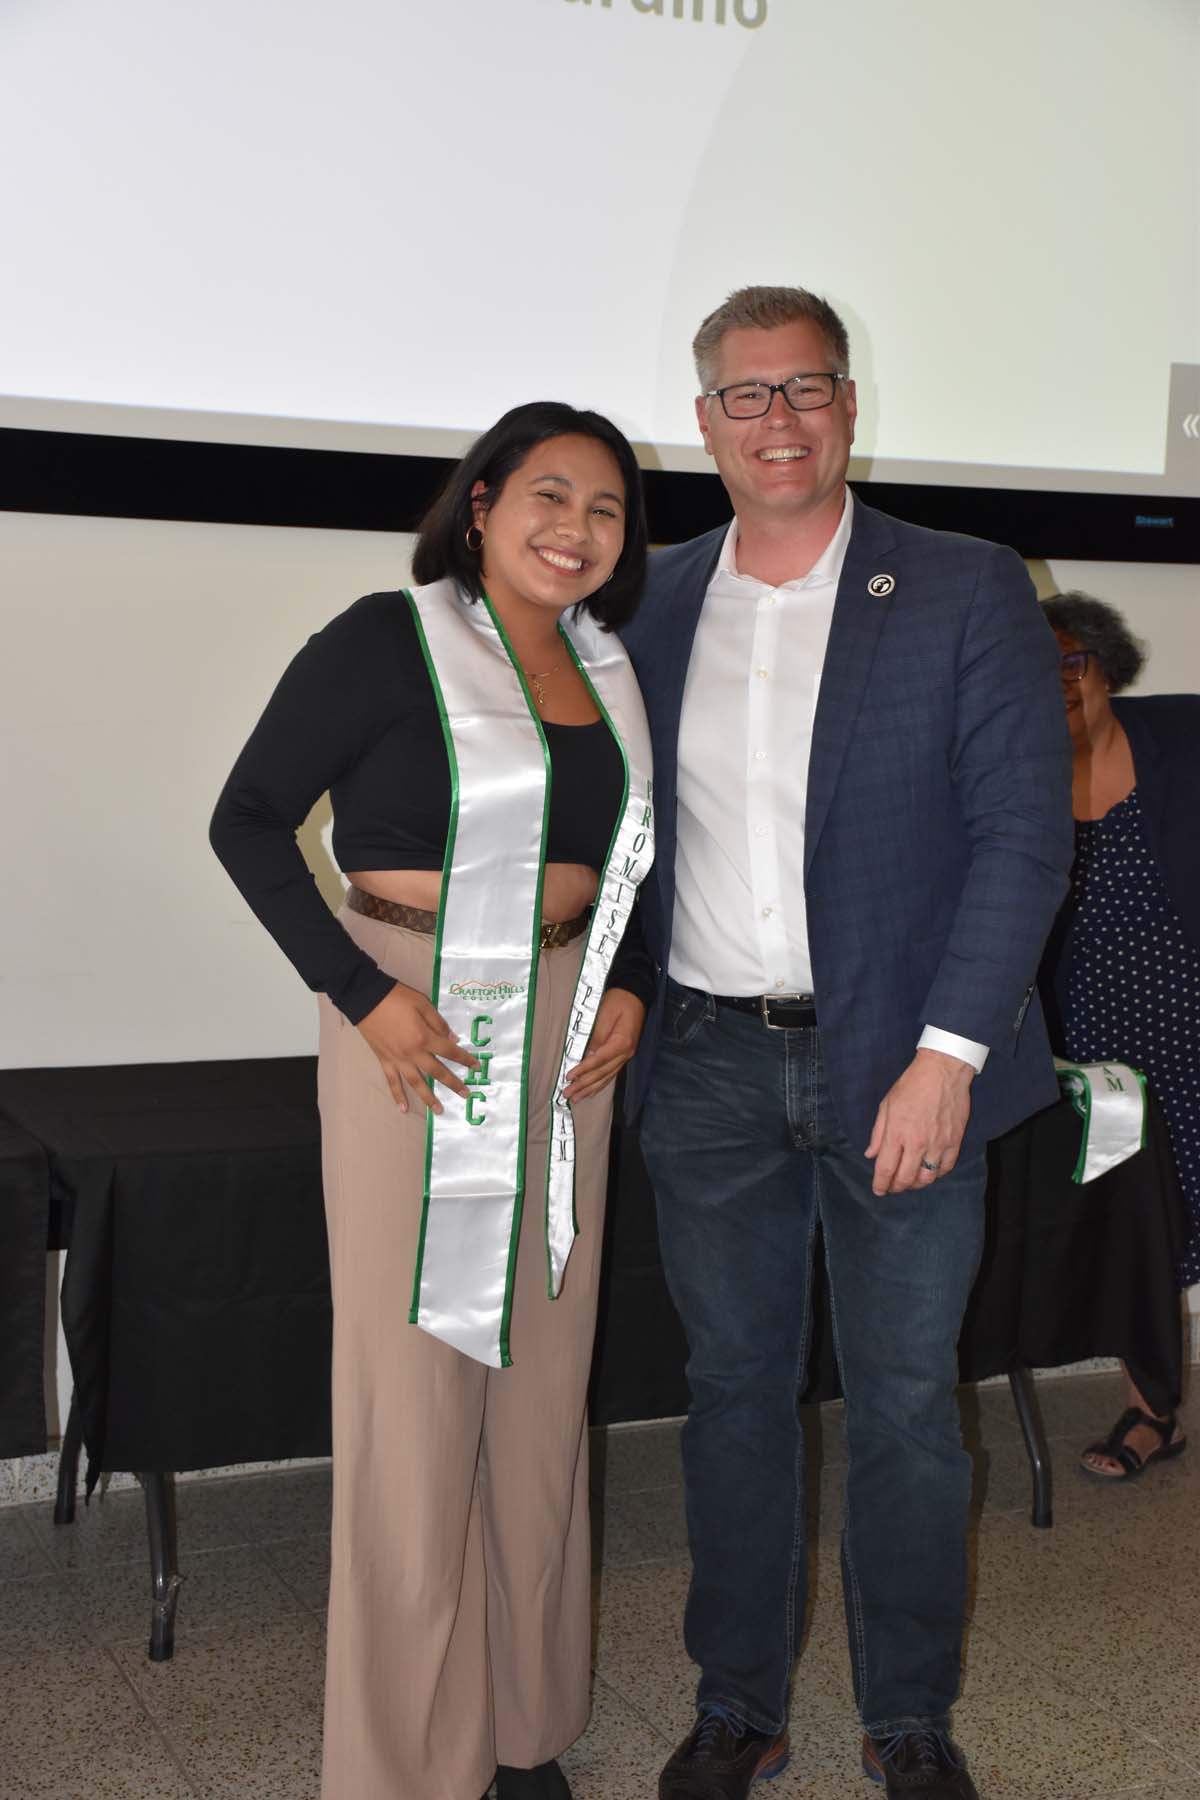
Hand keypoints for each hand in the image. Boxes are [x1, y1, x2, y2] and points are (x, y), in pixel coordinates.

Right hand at [356, 983, 478, 1113]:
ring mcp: (398, 1060)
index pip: (449, 1052)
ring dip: (428, 1098)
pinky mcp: (384, 1061)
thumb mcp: (422, 1004)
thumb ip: (439, 1024)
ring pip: (416, 1083)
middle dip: (453, 1084)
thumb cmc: (396, 998)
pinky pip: (392, 1082)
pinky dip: (397, 1095)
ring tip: (439, 1111)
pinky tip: (403, 1109)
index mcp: (424, 1037)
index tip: (476, 1067)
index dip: (465, 1059)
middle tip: (465, 1094)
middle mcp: (413, 1053)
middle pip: (437, 1072)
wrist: (366, 999)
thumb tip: (453, 1041)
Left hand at [561, 989, 645, 1102]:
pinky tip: (592, 1090)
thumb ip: (595, 1037)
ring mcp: (626, 1055)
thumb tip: (586, 1055)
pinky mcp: (624, 1054)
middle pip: (602, 1073)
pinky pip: (611, 1073)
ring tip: (577, 1097)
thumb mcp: (605, 1015)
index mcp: (622, 1043)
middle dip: (584, 1085)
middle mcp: (626, 1052)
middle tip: (568, 1093)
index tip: (569, 1077)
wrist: (635, 993)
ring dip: (591, 1089)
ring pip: (606, 1077)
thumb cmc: (620, 1000)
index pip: (598, 1061)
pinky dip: (600, 1083)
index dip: (583, 1070)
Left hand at [865, 1048, 974, 1195]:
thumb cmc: (911, 1085)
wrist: (943, 1071)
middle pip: (906, 1178)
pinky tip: (930, 1172)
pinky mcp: (954, 1142)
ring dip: (916, 1184)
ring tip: (910, 1181)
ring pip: (927, 1178)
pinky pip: (946, 1168)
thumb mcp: (886, 1105)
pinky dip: (936, 1175)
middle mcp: (917, 1143)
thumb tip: (871, 1154)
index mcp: (897, 1133)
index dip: (881, 1183)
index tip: (878, 1190)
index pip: (886, 1168)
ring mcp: (938, 1144)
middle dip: (896, 1187)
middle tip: (892, 1187)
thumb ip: (878, 1133)